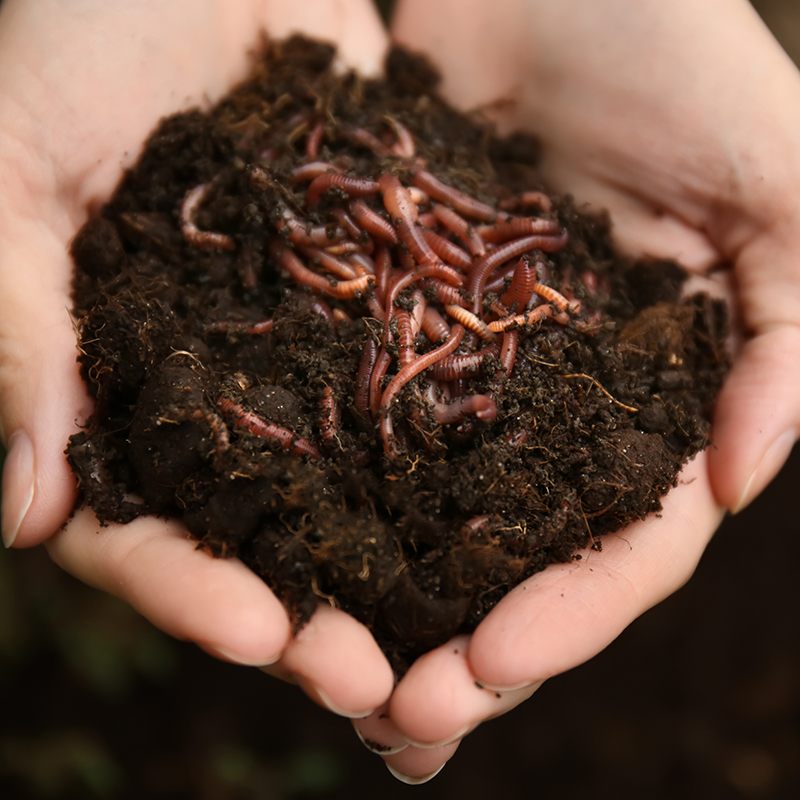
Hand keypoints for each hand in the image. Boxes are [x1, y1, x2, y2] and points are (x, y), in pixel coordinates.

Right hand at [0, 0, 393, 714]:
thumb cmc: (73, 29)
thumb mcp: (14, 164)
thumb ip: (14, 326)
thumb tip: (16, 514)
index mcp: (107, 379)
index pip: (134, 522)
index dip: (187, 588)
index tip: (260, 639)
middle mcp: (207, 385)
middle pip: (255, 530)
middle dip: (310, 609)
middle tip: (377, 683)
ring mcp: (295, 348)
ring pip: (344, 482)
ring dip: (393, 561)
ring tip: (455, 634)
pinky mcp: (372, 295)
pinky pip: (412, 382)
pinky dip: (453, 447)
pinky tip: (507, 505)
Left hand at [365, 0, 799, 780]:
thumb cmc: (673, 51)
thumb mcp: (779, 176)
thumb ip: (795, 331)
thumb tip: (741, 483)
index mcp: (666, 391)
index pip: (632, 537)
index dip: (573, 611)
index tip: (492, 667)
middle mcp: (571, 402)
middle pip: (527, 555)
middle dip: (472, 645)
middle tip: (397, 722)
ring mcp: (481, 372)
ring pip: (441, 516)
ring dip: (394, 604)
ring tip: (330, 679)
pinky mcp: (401, 327)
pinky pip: (365, 425)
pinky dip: (335, 497)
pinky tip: (286, 559)